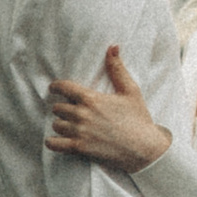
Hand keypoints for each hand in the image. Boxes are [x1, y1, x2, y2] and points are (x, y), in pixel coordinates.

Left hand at [46, 43, 171, 175]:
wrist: (144, 149)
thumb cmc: (139, 119)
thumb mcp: (131, 90)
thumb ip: (117, 69)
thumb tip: (113, 47)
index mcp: (91, 98)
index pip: (64, 87)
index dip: (56, 87)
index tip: (54, 88)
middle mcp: (82, 114)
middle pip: (58, 107)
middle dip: (62, 108)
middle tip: (69, 110)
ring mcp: (80, 132)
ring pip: (56, 124)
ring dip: (60, 124)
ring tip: (67, 125)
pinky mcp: (80, 148)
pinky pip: (54, 144)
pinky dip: (52, 142)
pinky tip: (55, 140)